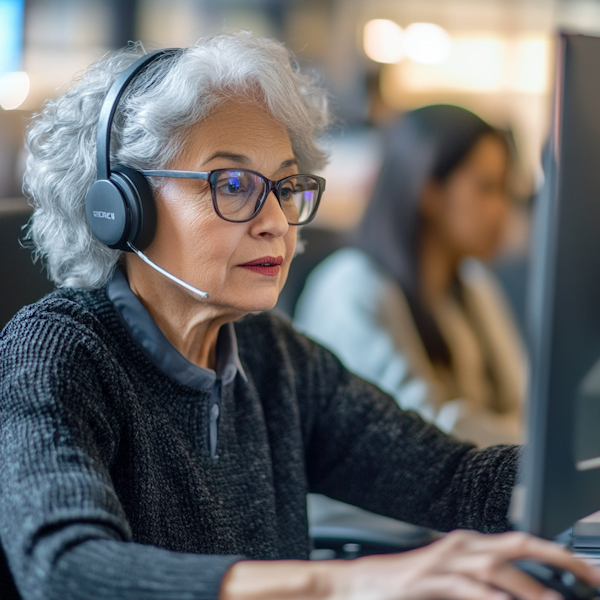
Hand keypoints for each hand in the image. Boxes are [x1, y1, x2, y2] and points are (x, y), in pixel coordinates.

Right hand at [336, 530, 599, 599]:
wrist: (360, 583)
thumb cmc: (406, 584)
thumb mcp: (450, 581)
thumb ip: (484, 585)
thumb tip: (522, 596)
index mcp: (469, 544)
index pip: (522, 542)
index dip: (558, 554)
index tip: (586, 573)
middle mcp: (461, 545)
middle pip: (519, 544)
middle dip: (558, 560)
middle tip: (589, 579)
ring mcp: (444, 560)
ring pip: (497, 569)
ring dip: (531, 589)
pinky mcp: (428, 579)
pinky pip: (467, 589)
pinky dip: (491, 599)